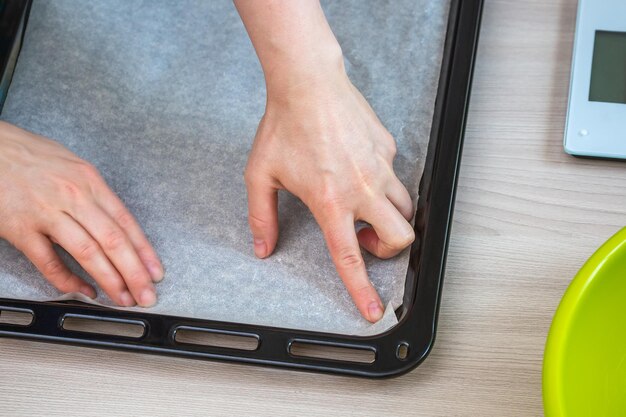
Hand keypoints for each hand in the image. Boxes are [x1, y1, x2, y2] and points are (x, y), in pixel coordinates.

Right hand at [0, 122, 162, 306]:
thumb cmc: (30, 155)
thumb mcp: (72, 166)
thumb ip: (94, 194)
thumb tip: (115, 223)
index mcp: (90, 181)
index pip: (126, 222)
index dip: (144, 251)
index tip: (156, 272)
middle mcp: (74, 196)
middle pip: (113, 241)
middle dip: (134, 272)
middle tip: (147, 295)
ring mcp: (47, 213)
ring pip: (88, 252)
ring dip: (110, 279)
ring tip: (124, 298)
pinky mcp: (21, 228)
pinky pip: (48, 261)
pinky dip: (68, 280)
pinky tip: (84, 291)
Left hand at [244, 71, 414, 322]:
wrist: (308, 82)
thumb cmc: (282, 127)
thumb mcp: (261, 175)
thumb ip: (262, 217)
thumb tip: (262, 248)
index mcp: (330, 201)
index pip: (349, 257)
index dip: (363, 289)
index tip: (374, 311)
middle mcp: (362, 188)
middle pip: (401, 237)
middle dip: (388, 249)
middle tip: (364, 238)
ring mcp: (380, 167)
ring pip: (406, 209)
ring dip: (390, 219)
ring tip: (361, 206)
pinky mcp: (388, 148)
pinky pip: (395, 176)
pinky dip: (383, 185)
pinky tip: (357, 167)